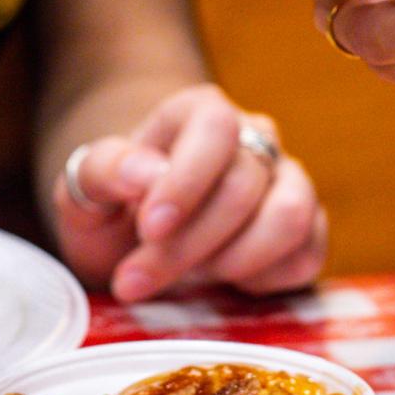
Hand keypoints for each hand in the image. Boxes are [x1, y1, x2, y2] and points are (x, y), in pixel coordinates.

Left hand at [53, 84, 326, 301]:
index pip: (215, 129)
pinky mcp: (309, 229)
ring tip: (187, 276)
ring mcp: (288, 181)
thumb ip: (105, 171)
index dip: (186, 182)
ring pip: (288, 218)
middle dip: (187, 246)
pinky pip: (305, 257)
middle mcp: (255, 138)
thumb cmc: (114, 208)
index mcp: (201, 112)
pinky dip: (261, 282)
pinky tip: (223, 283)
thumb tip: (146, 172)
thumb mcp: (85, 190)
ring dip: (231, 262)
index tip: (149, 228)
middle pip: (243, 187)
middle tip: (135, 282)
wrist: (137, 241)